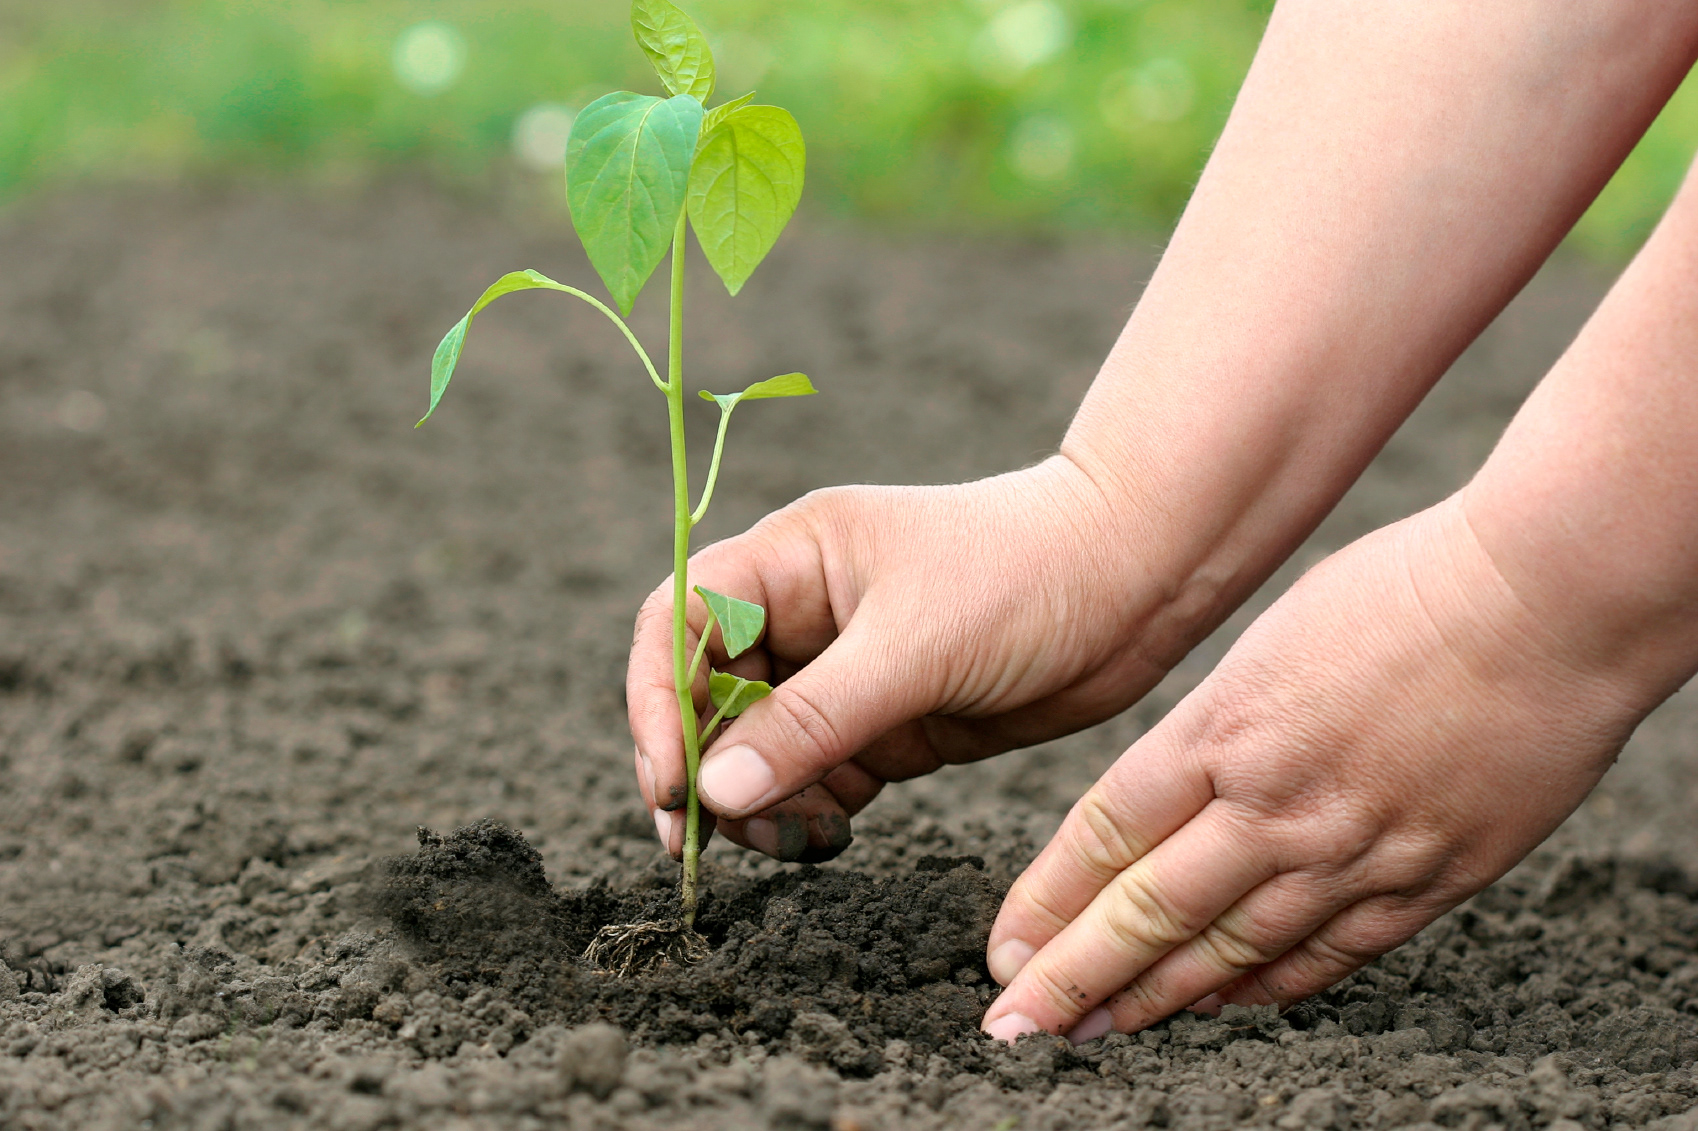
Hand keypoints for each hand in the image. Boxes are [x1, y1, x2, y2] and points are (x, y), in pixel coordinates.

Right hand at [627, 455, 1211, 860]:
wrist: (1136, 583)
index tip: (672, 780)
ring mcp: (845, 673)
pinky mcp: (888, 723)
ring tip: (793, 838)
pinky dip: (810, 813)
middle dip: (705, 767)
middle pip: (708, 695)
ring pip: (759, 749)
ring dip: (758, 802)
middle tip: (709, 838)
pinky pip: (817, 778)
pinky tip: (832, 835)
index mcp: (791, 560)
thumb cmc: (1025, 576)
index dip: (656, 699)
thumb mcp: (913, 646)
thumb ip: (812, 721)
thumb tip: (711, 792)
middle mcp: (804, 614)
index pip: (680, 620)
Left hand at [981, 498, 1653, 1041]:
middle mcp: (1274, 803)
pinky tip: (1225, 1008)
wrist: (1544, 602)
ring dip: (1159, 999)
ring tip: (1100, 1034)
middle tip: (1016, 1027)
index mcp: (1222, 729)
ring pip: (1233, 949)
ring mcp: (1352, 849)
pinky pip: (1329, 954)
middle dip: (1075, 978)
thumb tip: (1170, 792)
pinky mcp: (1426, 879)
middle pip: (1150, 910)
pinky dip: (1268, 988)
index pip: (1104, 836)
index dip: (1046, 904)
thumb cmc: (1399, 593)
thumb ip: (1216, 729)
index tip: (1003, 951)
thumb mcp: (1269, 643)